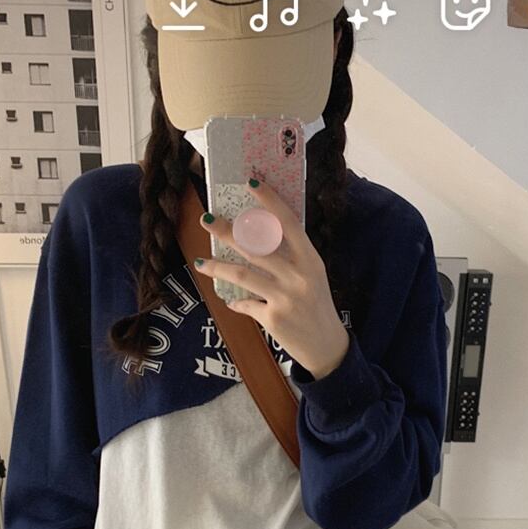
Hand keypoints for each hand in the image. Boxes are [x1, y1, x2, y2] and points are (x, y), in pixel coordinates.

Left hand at [195, 178, 349, 379]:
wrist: (326, 346)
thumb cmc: (316, 306)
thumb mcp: (312, 277)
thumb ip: (291, 259)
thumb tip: (255, 239)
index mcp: (311, 260)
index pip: (288, 223)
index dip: (269, 201)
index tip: (251, 182)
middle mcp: (299, 276)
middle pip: (256, 247)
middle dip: (228, 232)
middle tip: (208, 220)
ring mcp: (285, 298)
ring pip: (243, 275)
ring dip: (218, 267)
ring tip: (201, 263)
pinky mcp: (273, 318)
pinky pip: (246, 304)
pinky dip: (236, 302)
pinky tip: (231, 300)